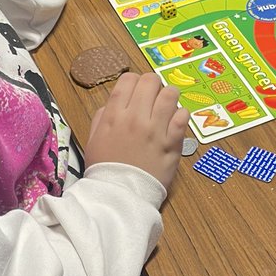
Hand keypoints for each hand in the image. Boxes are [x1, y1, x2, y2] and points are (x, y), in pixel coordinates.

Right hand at [84, 72, 189, 190]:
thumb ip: (102, 117)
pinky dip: (180, 115)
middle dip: (151, 86)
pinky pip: (183, 115)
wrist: (120, 196)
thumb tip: (113, 104)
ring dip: (168, 97)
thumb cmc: (105, 169)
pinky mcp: (173, 142)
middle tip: (151, 98)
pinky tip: (174, 123)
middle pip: (150, 80)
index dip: (133, 82)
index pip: (128, 79)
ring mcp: (156, 129)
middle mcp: (136, 117)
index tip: (135, 92)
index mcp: (114, 115)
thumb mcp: (92, 140)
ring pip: (170, 93)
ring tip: (165, 108)